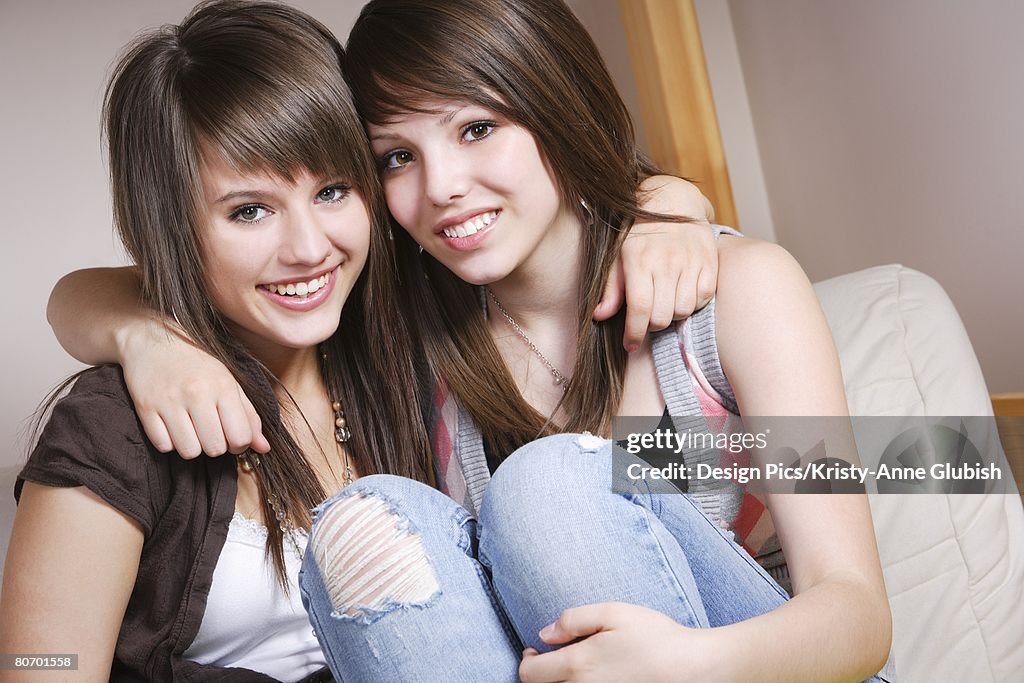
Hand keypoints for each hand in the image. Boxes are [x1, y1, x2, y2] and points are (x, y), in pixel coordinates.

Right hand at [119, 319, 269, 457]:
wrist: (153, 338)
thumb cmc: (196, 362)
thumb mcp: (229, 381)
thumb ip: (248, 415)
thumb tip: (264, 448)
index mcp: (222, 386)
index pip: (240, 437)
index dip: (239, 444)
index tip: (231, 435)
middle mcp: (196, 393)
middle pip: (215, 448)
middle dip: (215, 445)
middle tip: (209, 430)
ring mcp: (169, 401)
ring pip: (188, 451)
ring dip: (192, 445)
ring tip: (190, 428)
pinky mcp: (145, 407)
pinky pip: (163, 445)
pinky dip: (169, 441)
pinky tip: (171, 425)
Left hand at [519, 602, 721, 682]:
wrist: (692, 669)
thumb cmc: (655, 637)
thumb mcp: (613, 612)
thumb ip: (573, 620)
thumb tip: (544, 634)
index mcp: (577, 665)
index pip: (529, 674)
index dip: (526, 661)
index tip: (535, 650)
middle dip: (540, 675)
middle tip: (550, 659)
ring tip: (572, 668)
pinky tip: (590, 679)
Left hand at [594, 176, 718, 351]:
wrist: (672, 199)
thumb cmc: (638, 231)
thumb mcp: (617, 254)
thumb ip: (610, 287)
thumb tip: (599, 316)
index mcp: (640, 260)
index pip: (640, 309)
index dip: (634, 333)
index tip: (630, 344)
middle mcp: (667, 262)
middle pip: (662, 316)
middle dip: (651, 325)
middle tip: (646, 318)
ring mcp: (691, 261)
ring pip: (683, 310)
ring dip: (672, 315)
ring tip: (664, 302)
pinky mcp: (709, 262)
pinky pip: (703, 298)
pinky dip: (692, 303)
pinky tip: (681, 293)